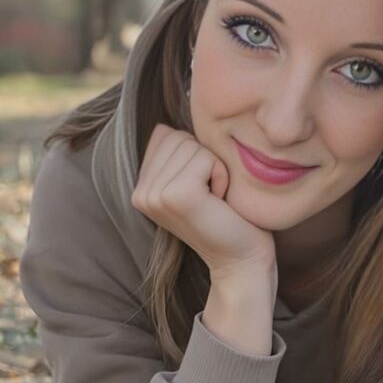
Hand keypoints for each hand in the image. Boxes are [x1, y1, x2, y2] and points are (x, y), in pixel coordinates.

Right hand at [132, 124, 275, 277]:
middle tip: (211, 196)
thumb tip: (163, 123)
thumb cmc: (227, 216)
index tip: (202, 189)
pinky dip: (222, 175)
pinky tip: (219, 201)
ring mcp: (155, 195)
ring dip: (215, 168)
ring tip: (215, 200)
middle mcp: (140, 193)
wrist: (241, 259)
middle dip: (205, 160)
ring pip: (192, 146)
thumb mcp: (195, 179)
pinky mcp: (176, 196)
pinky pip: (205, 158)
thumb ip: (177, 153)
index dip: (196, 155)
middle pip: (178, 137)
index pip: (165, 134)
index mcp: (141, 187)